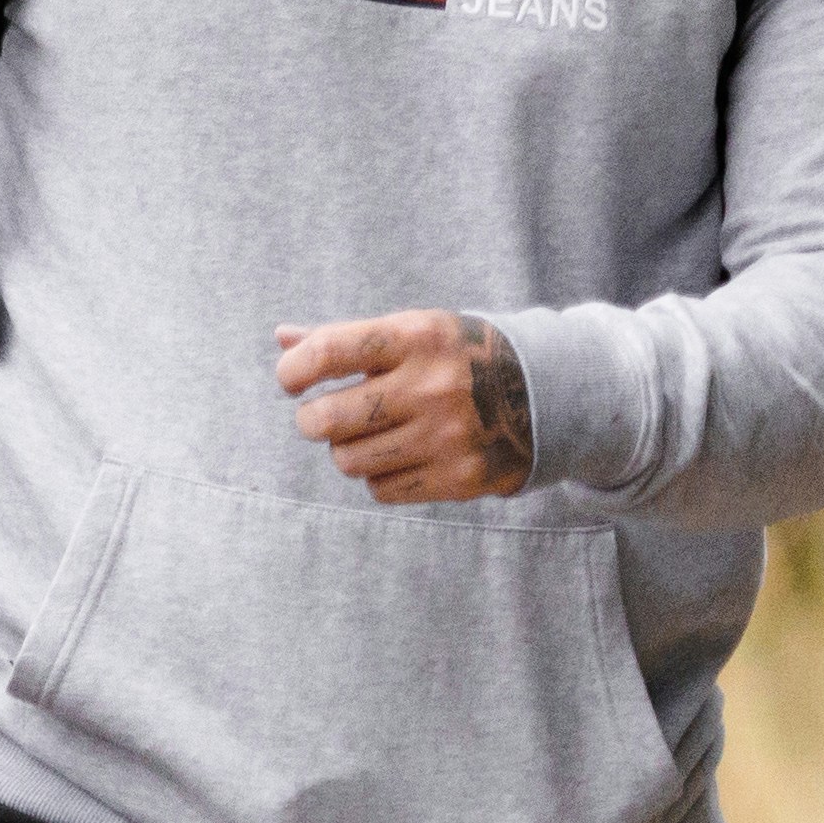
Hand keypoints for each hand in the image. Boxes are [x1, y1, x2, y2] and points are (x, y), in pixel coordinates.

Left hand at [276, 312, 532, 503]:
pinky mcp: (458, 478)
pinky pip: (381, 490)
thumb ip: (345, 337)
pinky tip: (401, 456)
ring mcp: (447, 436)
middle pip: (327, 419)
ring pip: (349, 461)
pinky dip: (379, 476)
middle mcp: (433, 386)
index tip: (290, 380)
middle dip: (311, 420)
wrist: (541, 395)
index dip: (294, 369)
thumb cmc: (454, 358)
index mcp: (417, 337)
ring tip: (366, 436)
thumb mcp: (410, 333)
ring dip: (346, 450)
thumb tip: (282, 338)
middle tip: (317, 418)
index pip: (330, 351)